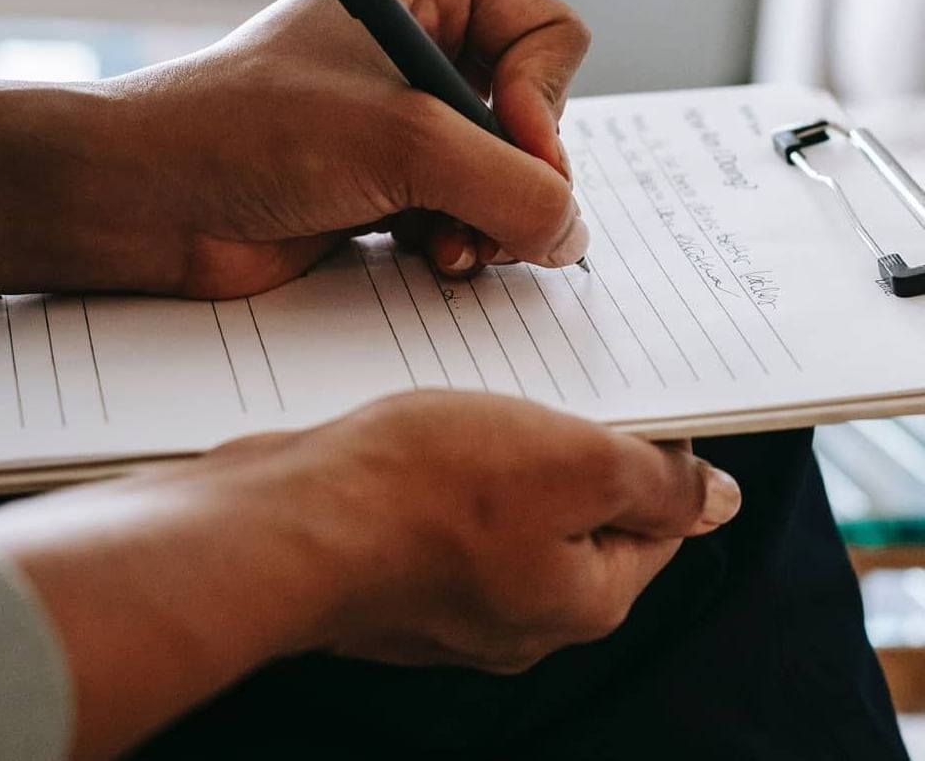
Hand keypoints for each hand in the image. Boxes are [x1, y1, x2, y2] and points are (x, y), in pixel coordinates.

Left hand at [0, 0, 590, 296]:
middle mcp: (424, 46)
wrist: (149, 200)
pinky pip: (470, 213)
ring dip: (492, 219)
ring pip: (509, 174)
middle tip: (488, 215)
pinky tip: (431, 258)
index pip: (549, 33)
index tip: (512, 145)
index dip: (545, 98)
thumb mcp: (403, 141)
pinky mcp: (391, 183)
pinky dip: (464, 242)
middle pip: (537, 113)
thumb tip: (572, 234)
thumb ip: (512, 186)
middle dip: (519, 174)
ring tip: (451, 247)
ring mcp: (408, 120)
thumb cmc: (253, 130)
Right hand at [0, 391, 740, 760]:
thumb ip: (654, 481)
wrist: (279, 523)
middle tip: (553, 380)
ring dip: (505, 448)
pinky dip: (444, 466)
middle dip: (574, 445)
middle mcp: (520, 616)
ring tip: (481, 393)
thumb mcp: (571, 462)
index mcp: (582, 601)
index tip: (635, 393)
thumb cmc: (422, 492)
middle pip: (581, 516)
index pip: (657, 523)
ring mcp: (449, 601)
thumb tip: (717, 500)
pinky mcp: (392, 572)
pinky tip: (422, 426)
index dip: (657, 451)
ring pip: (508, 508)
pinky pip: (443, 511)